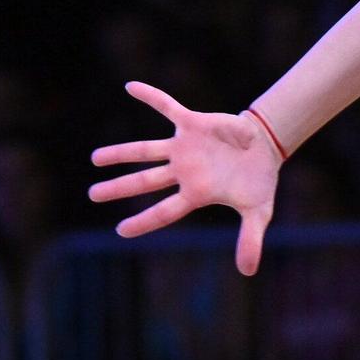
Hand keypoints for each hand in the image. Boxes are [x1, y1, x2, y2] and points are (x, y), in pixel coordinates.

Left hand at [89, 82, 282, 275]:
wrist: (266, 146)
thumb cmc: (259, 181)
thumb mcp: (258, 212)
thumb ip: (250, 239)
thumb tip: (248, 272)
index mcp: (196, 193)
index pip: (164, 211)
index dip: (143, 221)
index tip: (120, 231)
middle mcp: (183, 171)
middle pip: (145, 181)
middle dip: (119, 188)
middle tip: (93, 195)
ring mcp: (184, 148)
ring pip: (146, 151)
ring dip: (121, 154)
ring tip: (95, 159)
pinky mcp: (192, 124)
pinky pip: (167, 107)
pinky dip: (150, 97)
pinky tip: (129, 87)